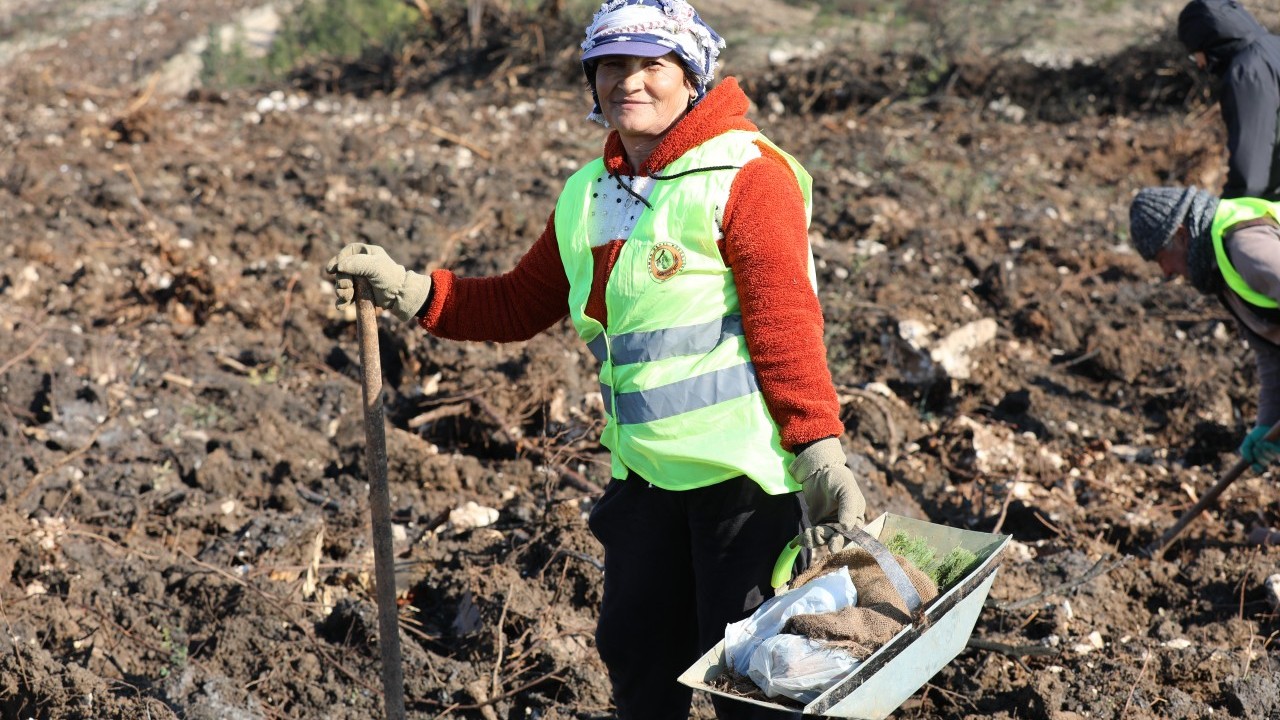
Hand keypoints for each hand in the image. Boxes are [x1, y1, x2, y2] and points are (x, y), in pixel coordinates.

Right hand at [325, 243, 431, 322]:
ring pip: (342, 283)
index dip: (338, 260)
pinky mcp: (360, 292)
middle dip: (341, 280)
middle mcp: (362, 265)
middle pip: (342, 269)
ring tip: (347, 297)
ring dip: (341, 291)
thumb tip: (338, 266)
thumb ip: (356, 263)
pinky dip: (342, 301)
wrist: (399, 296)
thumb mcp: (374, 266)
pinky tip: (341, 306)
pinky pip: (346, 296)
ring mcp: (360, 279)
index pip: (348, 252)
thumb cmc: (389, 277)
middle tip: (347, 287)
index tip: (331, 270)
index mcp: (367, 253)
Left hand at [789, 437, 867, 551]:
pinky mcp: (817, 523)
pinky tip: (798, 540)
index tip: (832, 546)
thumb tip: (847, 527)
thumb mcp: (846, 490)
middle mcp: (844, 525)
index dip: (841, 542)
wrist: (819, 470)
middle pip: (835, 540)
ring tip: (809, 532)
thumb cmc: (838, 478)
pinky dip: (805, 539)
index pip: (850, 535)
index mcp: (855, 518)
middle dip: (826, 539)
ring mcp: (829, 525)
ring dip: (815, 539)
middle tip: (817, 531)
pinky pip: (812, 536)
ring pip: (822, 540)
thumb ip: (848, 507)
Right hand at [1239, 425, 1279, 471]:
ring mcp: (1273, 454)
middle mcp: (1266, 458)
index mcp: (1256, 458)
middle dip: (1258, 454)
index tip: (1254, 465)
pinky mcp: (1279, 450)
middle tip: (1256, 446)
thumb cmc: (1256, 435)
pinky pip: (1276, 453)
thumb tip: (1249, 461)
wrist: (1265, 426)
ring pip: (1270, 458)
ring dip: (1263, 449)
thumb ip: (1245, 450)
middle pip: (1263, 463)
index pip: (1257, 468)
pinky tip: (1266, 442)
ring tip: (1261, 442)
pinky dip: (1270, 447)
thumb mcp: (1247, 442)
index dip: (1256, 468)